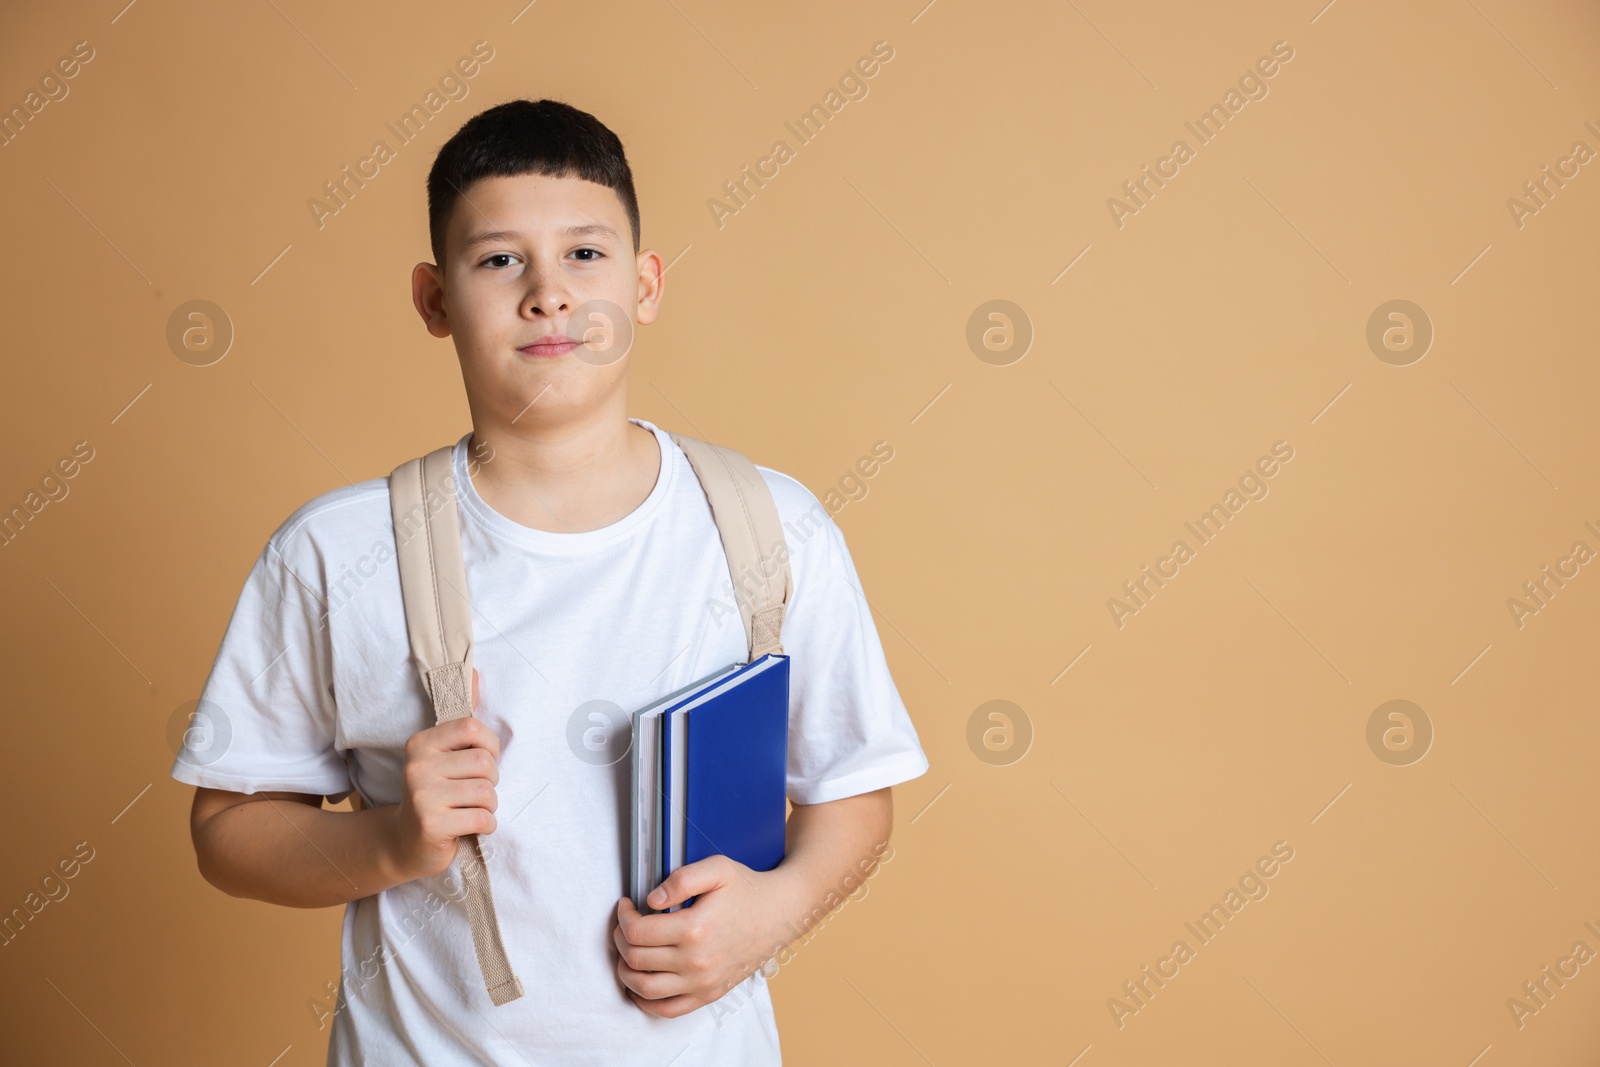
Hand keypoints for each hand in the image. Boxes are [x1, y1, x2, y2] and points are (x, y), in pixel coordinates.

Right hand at [383, 668, 500, 880]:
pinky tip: (469, 827)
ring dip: (488, 806)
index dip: (489, 747)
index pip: (473, 728)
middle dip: (490, 782)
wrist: (405, 843)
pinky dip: (485, 825)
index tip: (481, 762)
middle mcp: (417, 765)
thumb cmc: (435, 794)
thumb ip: (461, 720)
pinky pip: (482, 819)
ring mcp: (422, 796)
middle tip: (473, 793)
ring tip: (469, 810)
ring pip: (487, 793)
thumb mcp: (443, 754)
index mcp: (421, 742)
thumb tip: (474, 671)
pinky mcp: (432, 825)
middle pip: (486, 764)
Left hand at [611, 855, 788, 1018]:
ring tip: (628, 951)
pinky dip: (645, 1000)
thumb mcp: (717, 869)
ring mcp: (702, 983)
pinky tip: (640, 982)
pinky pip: (666, 1009)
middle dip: (620, 939)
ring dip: (625, 970)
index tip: (626, 906)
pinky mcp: (708, 995)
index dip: (623, 917)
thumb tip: (651, 900)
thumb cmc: (747, 890)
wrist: (780, 914)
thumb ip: (681, 879)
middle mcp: (696, 961)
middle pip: (635, 959)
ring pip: (643, 987)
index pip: (637, 932)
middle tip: (625, 924)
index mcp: (695, 928)